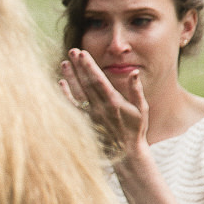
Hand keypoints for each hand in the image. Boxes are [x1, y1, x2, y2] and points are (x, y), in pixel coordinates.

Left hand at [62, 47, 149, 161]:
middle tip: (72, 50)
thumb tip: (134, 72)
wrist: (125, 152)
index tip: (83, 53)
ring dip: (70, 77)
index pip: (98, 80)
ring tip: (65, 62)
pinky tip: (61, 83)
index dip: (89, 66)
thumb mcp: (142, 109)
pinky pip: (72, 106)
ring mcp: (90, 114)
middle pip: (86, 82)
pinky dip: (65, 94)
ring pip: (77, 92)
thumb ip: (136, 90)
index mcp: (114, 102)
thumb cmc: (136, 128)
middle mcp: (100, 107)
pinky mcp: (84, 121)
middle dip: (79, 66)